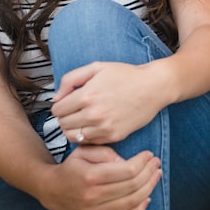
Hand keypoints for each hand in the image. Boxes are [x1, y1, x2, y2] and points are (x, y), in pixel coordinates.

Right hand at [38, 144, 161, 209]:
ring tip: (156, 176)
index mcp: (92, 177)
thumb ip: (107, 153)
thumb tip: (128, 162)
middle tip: (156, 163)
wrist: (52, 190)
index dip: (143, 162)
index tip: (150, 154)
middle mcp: (93, 197)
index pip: (128, 171)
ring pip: (131, 202)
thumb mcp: (85, 151)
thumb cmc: (73, 167)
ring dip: (149, 188)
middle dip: (149, 172)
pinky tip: (146, 199)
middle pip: (133, 186)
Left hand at [52, 62, 166, 144]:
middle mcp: (93, 114)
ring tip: (83, 119)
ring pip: (72, 136)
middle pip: (62, 124)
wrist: (154, 87)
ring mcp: (104, 127)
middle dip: (66, 117)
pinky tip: (95, 124)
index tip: (69, 102)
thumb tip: (55, 98)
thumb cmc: (126, 75)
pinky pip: (88, 142)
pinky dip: (87, 135)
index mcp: (86, 95)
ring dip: (74, 128)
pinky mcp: (114, 136)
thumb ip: (70, 79)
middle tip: (76, 110)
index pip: (57, 110)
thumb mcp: (96, 67)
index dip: (61, 105)